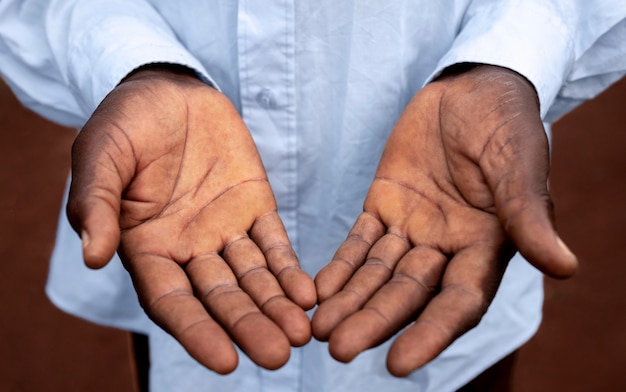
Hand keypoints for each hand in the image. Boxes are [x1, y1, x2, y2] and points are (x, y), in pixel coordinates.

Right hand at [66, 66, 315, 372]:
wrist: (167, 89)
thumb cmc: (124, 124)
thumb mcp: (100, 156)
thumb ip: (96, 204)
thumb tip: (92, 256)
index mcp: (146, 247)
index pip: (173, 302)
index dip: (198, 332)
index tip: (227, 362)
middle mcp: (189, 249)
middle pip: (221, 298)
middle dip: (249, 326)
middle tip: (279, 357)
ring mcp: (225, 229)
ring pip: (253, 278)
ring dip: (277, 306)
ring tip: (301, 334)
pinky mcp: (255, 205)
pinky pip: (274, 243)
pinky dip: (289, 268)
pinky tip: (308, 293)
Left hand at [312, 65, 576, 375]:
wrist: (470, 89)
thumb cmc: (505, 123)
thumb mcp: (518, 164)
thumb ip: (528, 214)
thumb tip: (565, 266)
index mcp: (486, 246)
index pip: (458, 301)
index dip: (431, 333)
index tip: (399, 364)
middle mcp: (447, 247)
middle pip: (408, 294)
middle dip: (374, 321)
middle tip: (339, 349)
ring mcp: (413, 228)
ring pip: (378, 273)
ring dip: (350, 301)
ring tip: (319, 328)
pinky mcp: (384, 205)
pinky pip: (359, 241)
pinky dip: (340, 265)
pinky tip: (317, 289)